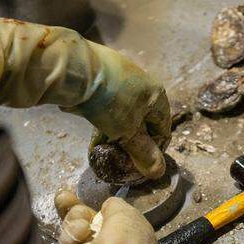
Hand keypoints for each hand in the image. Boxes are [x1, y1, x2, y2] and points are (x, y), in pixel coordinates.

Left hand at [0, 17, 170, 178]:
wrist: (79, 71)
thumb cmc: (111, 101)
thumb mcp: (128, 132)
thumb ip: (142, 152)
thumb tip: (158, 172)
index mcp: (158, 96)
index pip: (163, 129)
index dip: (154, 151)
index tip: (139, 167)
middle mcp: (145, 86)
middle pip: (143, 123)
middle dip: (131, 144)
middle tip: (118, 159)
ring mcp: (125, 81)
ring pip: (126, 116)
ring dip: (116, 135)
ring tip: (102, 149)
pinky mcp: (106, 80)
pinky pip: (110, 107)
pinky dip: (105, 122)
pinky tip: (93, 131)